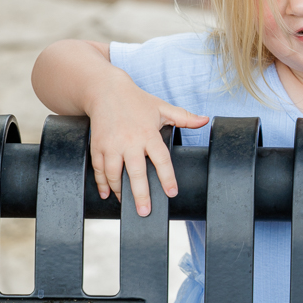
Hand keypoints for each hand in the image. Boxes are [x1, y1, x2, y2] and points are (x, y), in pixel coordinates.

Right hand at [87, 70, 208, 215]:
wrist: (106, 91)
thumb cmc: (137, 101)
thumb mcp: (162, 107)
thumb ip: (184, 117)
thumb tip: (205, 120)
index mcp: (148, 134)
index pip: (161, 159)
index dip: (167, 177)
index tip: (172, 193)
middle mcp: (129, 141)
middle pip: (136, 172)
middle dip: (140, 194)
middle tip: (145, 212)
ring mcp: (111, 145)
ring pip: (114, 174)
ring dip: (120, 191)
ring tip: (127, 203)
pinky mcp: (97, 146)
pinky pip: (99, 169)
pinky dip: (102, 183)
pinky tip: (107, 194)